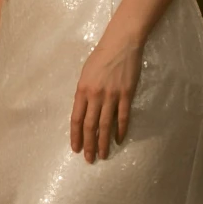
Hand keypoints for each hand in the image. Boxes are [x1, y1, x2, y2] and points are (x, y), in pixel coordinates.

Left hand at [70, 32, 141, 162]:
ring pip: (106, 125)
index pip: (76, 119)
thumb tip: (83, 111)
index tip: (76, 148)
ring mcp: (112, 96)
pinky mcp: (126, 95)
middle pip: (90, 126)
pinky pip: (123, 117)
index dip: (76, 136)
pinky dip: (121, 130)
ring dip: (104, 142)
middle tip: (89, 159)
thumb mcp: (85, 74)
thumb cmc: (101, 57)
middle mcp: (95, 95)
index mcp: (82, 90)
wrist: (121, 44)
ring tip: (103, 155)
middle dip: (89, 144)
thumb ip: (83, 93)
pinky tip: (118, 140)